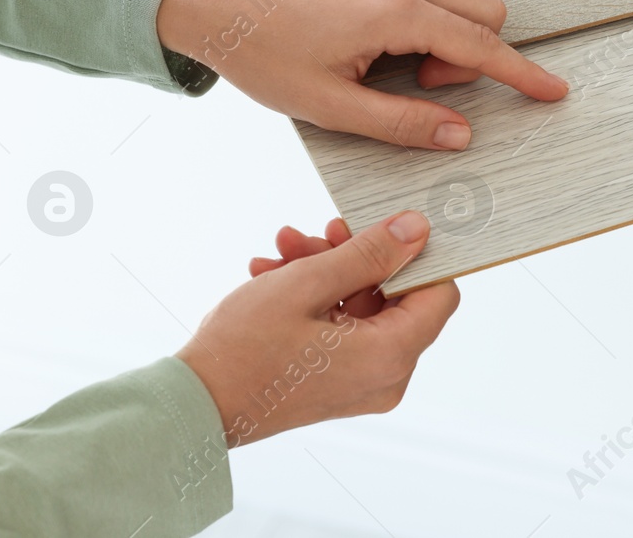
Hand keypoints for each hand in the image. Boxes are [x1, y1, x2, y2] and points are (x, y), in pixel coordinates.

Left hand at [156, 0, 567, 149]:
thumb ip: (401, 123)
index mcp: (394, 14)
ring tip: (406, 62)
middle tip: (418, 84)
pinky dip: (442, 9)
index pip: (481, 45)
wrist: (220, 5)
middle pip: (488, 11)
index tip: (553, 92)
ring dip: (459, 29)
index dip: (522, 74)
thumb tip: (459, 135)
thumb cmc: (266, 55)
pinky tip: (400, 37)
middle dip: (472, 55)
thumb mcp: (330, 107)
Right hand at [177, 210, 458, 446]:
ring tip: (281, 252)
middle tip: (314, 235)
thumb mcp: (309, 283)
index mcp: (391, 356)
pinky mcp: (338, 384)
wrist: (193, 405)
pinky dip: (316, 301)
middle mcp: (387, 377)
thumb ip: (369, 252)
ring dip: (326, 273)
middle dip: (353, 257)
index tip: (382, 228)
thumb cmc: (244, 350)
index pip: (440, 293)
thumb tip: (417, 229)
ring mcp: (362, 384)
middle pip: (394, 297)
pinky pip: (343, 330)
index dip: (416, 255)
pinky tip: (274, 277)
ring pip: (363, 308)